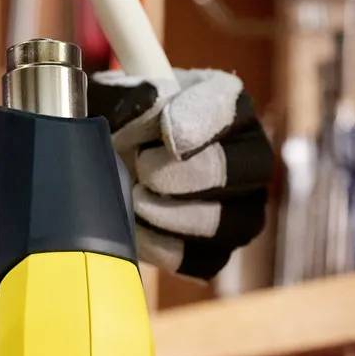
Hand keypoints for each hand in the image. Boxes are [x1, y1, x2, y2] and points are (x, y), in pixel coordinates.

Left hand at [88, 69, 272, 278]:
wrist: (106, 163)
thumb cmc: (115, 121)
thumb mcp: (112, 98)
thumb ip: (129, 96)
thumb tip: (150, 104)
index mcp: (223, 100)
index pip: (227, 108)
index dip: (198, 123)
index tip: (166, 134)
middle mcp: (247, 152)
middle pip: (248, 168)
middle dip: (187, 173)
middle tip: (142, 169)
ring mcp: (240, 205)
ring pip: (234, 222)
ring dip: (176, 215)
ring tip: (135, 200)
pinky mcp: (218, 247)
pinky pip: (207, 260)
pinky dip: (166, 248)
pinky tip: (135, 229)